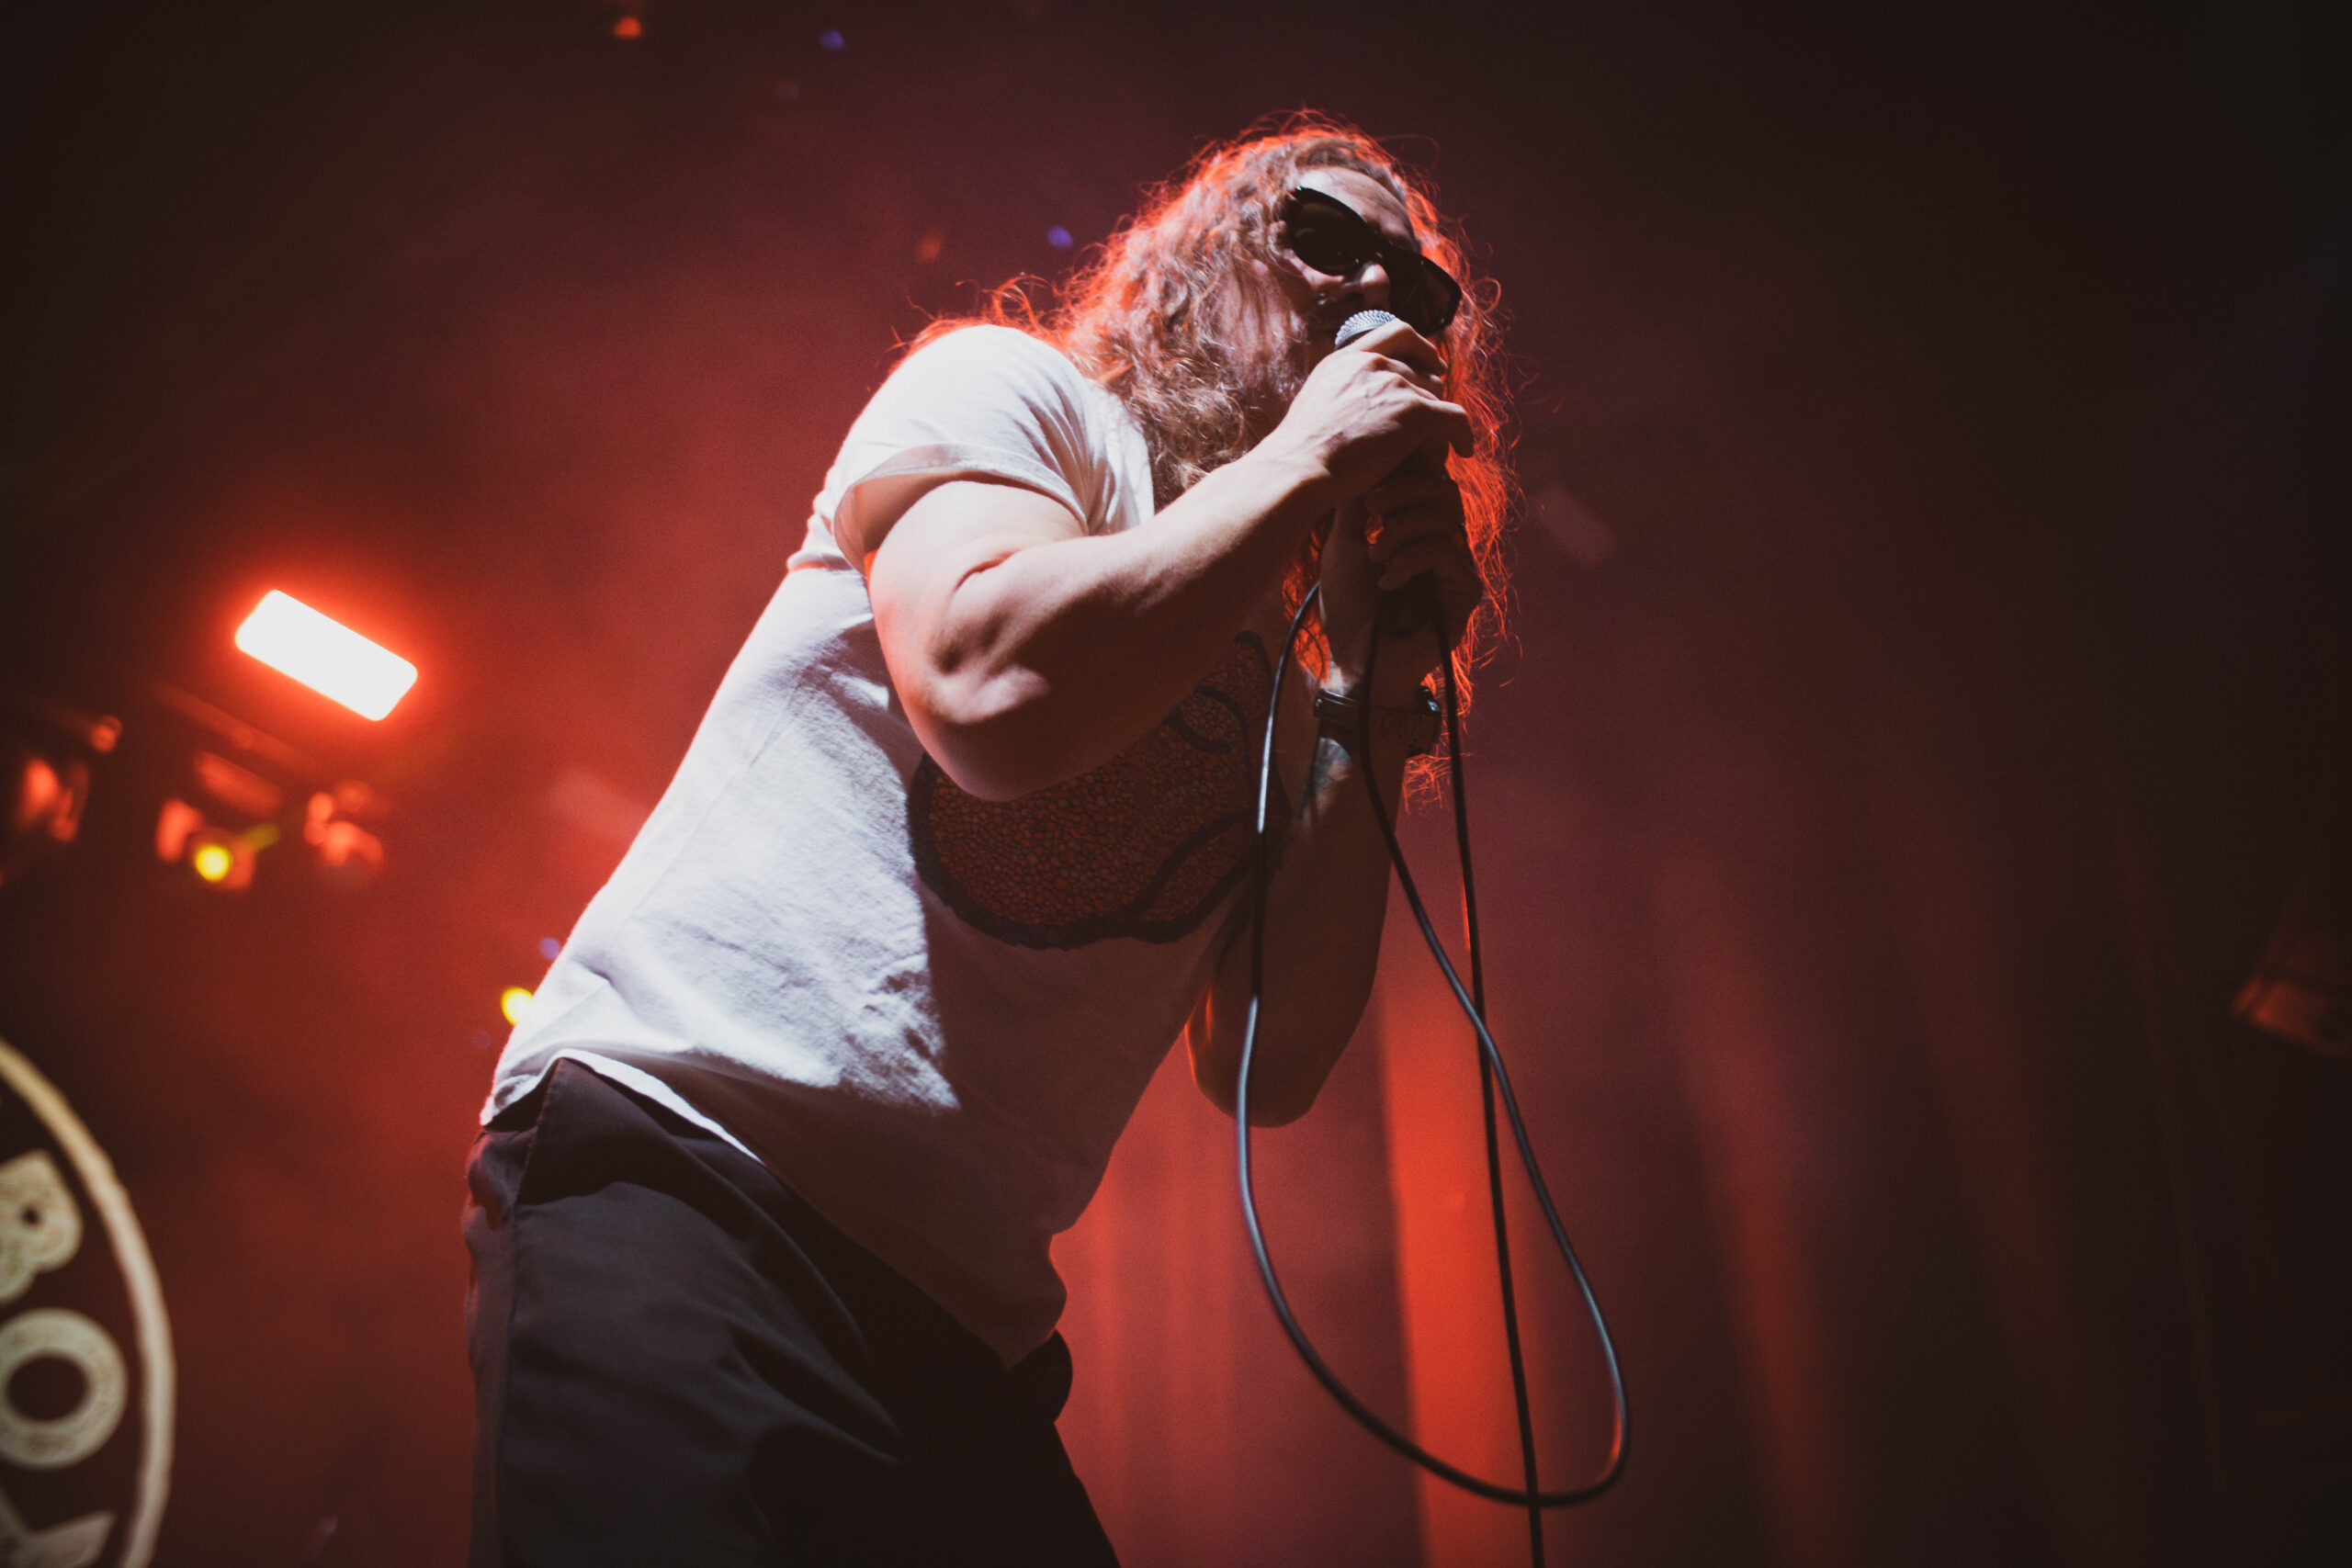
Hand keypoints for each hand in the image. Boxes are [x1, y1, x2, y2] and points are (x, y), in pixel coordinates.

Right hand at [1257, 317, 1472, 503]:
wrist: (1299, 468)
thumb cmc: (1299, 454)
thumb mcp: (1314, 407)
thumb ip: (1338, 394)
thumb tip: (1348, 406)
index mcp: (1346, 359)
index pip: (1396, 332)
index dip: (1421, 347)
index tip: (1433, 365)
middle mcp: (1371, 363)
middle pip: (1421, 370)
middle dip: (1430, 393)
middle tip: (1435, 417)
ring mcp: (1394, 383)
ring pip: (1435, 396)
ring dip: (1438, 419)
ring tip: (1438, 443)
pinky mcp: (1414, 411)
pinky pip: (1455, 418)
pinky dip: (1463, 434)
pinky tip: (1464, 451)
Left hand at [1318, 456, 1481, 704]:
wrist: (1356, 663)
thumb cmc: (1349, 609)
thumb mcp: (1344, 544)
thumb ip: (1358, 503)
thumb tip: (1364, 455)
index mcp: (1417, 528)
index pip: (1427, 480)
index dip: (1405, 469)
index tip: (1370, 480)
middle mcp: (1444, 541)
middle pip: (1443, 487)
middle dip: (1403, 490)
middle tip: (1370, 509)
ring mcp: (1458, 565)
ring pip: (1447, 513)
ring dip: (1402, 527)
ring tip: (1374, 553)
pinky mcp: (1467, 589)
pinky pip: (1447, 548)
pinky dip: (1411, 558)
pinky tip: (1387, 581)